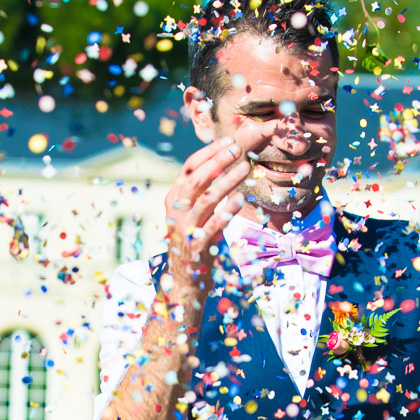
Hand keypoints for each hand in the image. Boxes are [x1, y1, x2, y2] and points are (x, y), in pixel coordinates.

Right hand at [162, 136, 250, 296]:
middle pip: (196, 178)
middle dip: (216, 161)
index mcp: (175, 198)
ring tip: (245, 168)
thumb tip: (223, 161)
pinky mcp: (197, 245)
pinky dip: (228, 210)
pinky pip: (214, 224)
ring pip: (206, 198)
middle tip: (236, 148)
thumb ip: (201, 191)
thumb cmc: (194, 240)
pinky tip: (241, 198)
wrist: (184, 278)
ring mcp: (185, 228)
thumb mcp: (192, 212)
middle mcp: (176, 210)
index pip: (189, 167)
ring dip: (226, 181)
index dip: (208, 152)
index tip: (228, 140)